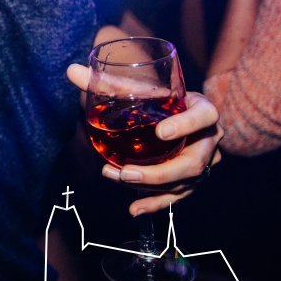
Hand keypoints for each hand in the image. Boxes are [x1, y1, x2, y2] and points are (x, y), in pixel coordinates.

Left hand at [67, 65, 220, 216]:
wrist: (175, 114)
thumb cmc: (158, 97)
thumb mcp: (140, 87)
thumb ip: (108, 82)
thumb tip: (72, 71)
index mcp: (202, 109)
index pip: (204, 115)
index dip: (187, 125)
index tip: (160, 132)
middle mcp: (209, 138)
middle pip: (194, 161)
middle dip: (160, 172)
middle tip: (127, 173)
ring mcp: (204, 161)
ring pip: (184, 181)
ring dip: (151, 186)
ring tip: (118, 179)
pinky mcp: (193, 178)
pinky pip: (178, 195)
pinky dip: (156, 203)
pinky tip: (135, 209)